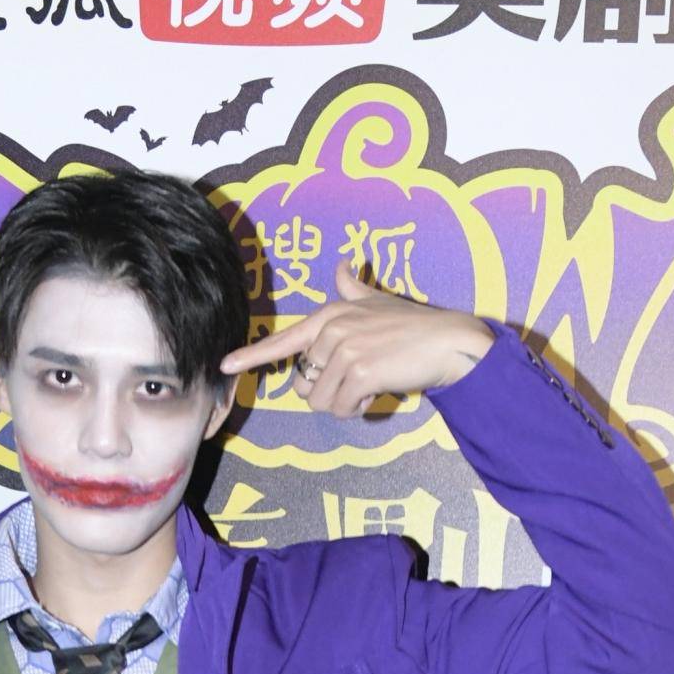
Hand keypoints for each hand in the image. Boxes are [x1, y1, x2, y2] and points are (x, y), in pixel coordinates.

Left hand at [221, 263, 497, 416]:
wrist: (448, 340)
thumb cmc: (414, 325)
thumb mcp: (378, 301)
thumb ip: (353, 288)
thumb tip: (344, 264)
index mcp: (330, 316)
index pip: (285, 341)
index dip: (252, 356)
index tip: (225, 366)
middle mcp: (331, 329)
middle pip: (305, 385)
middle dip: (328, 393)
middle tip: (357, 382)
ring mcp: (344, 349)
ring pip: (321, 400)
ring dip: (345, 404)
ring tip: (370, 385)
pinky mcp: (359, 371)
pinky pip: (342, 407)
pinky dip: (359, 409)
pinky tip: (378, 392)